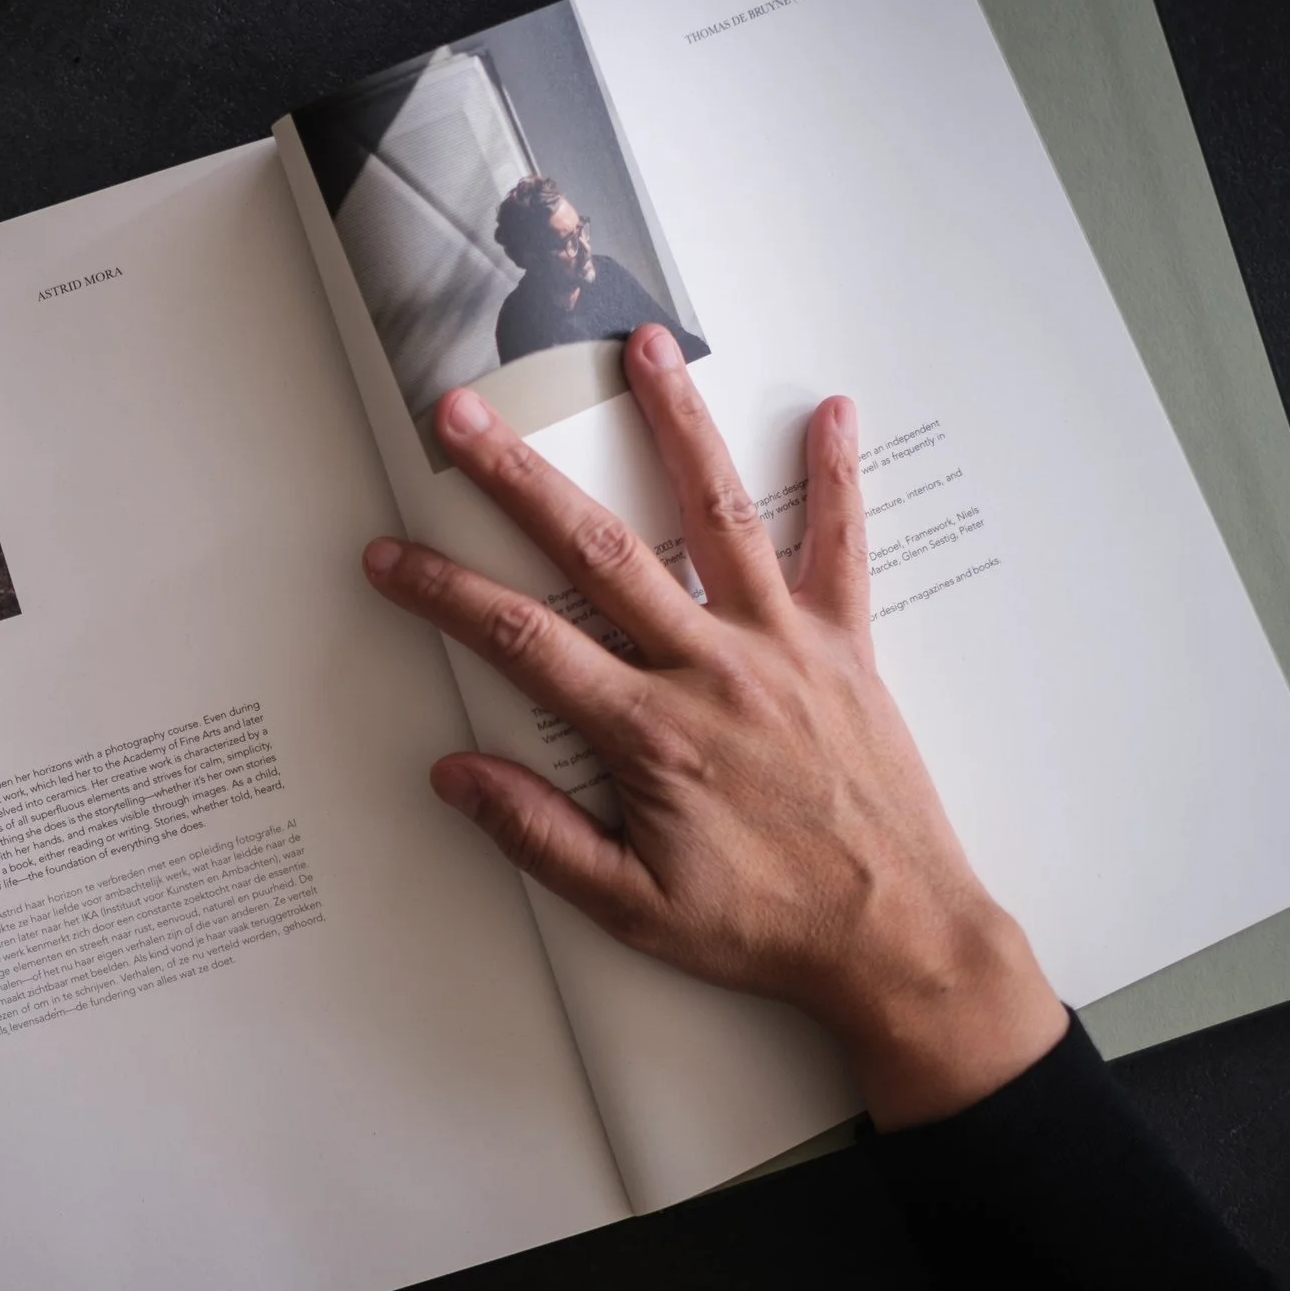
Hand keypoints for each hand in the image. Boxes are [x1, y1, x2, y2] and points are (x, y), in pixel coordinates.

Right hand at [361, 323, 1064, 1128]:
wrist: (897, 941)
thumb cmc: (768, 930)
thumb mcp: (633, 910)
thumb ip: (539, 835)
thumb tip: (457, 775)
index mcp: (651, 735)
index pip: (522, 642)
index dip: (444, 593)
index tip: (392, 556)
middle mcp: (712, 671)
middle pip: (597, 552)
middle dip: (520, 478)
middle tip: (465, 416)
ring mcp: (784, 650)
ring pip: (716, 516)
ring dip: (676, 424)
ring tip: (644, 349)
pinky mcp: (848, 651)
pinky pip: (841, 549)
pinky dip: (835, 479)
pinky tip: (829, 413)